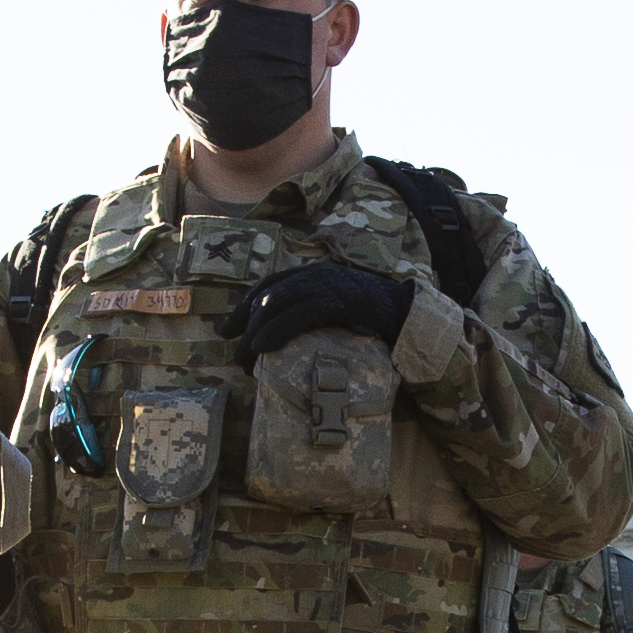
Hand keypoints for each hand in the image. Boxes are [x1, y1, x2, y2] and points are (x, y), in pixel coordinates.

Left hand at [235, 258, 411, 361]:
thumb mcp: (334, 310)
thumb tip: (286, 337)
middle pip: (265, 296)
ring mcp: (324, 284)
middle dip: (243, 325)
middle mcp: (313, 274)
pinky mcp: (335, 300)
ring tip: (244, 359)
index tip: (226, 330)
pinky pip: (297, 315)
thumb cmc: (372, 316)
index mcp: (311, 273)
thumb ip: (311, 314)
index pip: (267, 287)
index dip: (243, 308)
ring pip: (275, 305)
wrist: (406, 312)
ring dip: (255, 334)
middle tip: (232, 353)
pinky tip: (262, 347)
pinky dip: (275, 331)